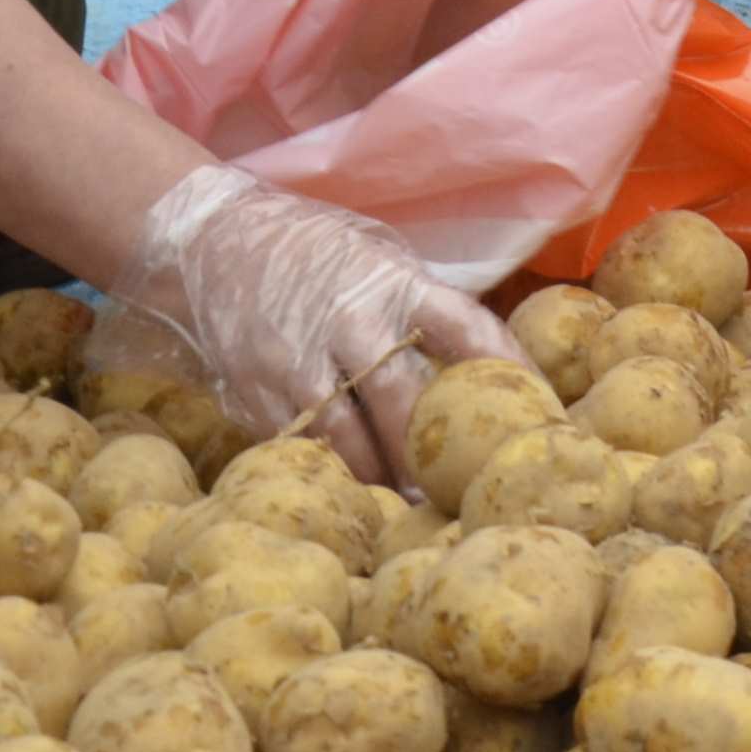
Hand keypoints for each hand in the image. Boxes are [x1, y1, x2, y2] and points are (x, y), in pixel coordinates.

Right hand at [120, 166, 521, 485]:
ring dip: (381, 476)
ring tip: (412, 509)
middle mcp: (349, 322)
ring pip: (346, 434)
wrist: (217, 243)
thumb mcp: (382, 264)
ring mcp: (297, 359)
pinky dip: (329, 471)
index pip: (464, 327)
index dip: (502, 369)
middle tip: (463, 489)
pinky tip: (351, 494)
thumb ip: (428, 312)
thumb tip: (494, 368)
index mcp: (395, 284)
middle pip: (402, 398)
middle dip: (432, 450)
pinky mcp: (256, 390)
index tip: (533, 408)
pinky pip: (300, 442)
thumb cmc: (324, 260)